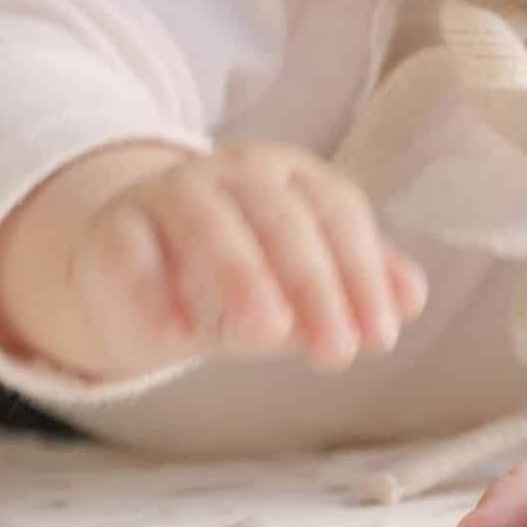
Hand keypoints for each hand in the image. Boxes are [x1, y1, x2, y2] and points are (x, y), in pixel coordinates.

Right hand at [63, 141, 427, 377]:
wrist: (142, 270)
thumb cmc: (244, 273)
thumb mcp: (304, 281)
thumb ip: (358, 283)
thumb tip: (412, 298)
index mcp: (293, 176)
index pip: (339, 215)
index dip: (363, 275)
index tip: (380, 337)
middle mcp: (235, 173)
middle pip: (282, 217)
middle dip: (315, 285)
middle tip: (336, 353)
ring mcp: (171, 193)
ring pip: (208, 222)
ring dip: (242, 275)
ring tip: (268, 334)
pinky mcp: (115, 228)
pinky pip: (132, 252)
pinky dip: (152, 291)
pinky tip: (175, 338)